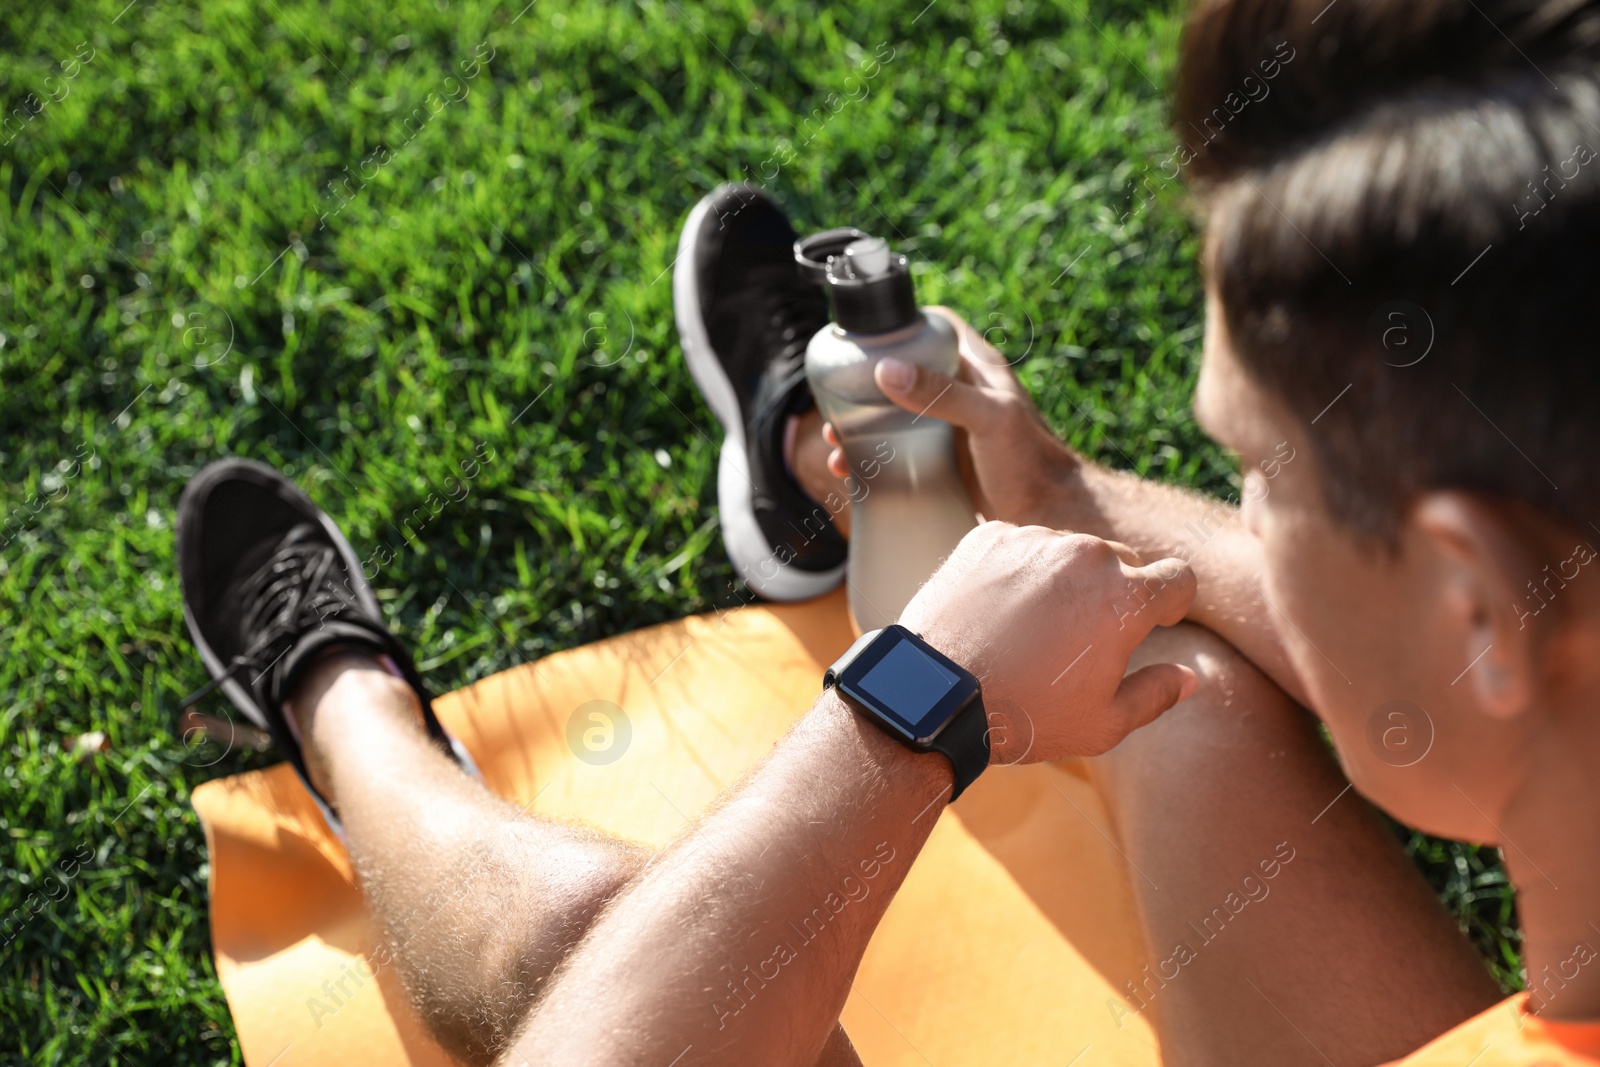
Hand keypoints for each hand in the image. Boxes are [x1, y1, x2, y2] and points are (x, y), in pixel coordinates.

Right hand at [821, 306, 1079, 528]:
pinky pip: (899, 450)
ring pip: (896, 414)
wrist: (1049, 518)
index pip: (937, 325)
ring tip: (836, 442)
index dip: (904, 322)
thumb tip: (888, 370)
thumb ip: (942, 394)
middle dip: (867, 382)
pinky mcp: (943, 461)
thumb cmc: (1031, 463)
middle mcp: (961, 392)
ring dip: (863, 425)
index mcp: (977, 368)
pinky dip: (874, 456)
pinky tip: (854, 471)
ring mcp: (950, 428)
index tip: (868, 334)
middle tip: (836, 400)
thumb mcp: (989, 419)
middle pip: (905, 370)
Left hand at [900, 522, 1197, 763]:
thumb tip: (1190, 677)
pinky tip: (999, 613)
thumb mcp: (1102, 724)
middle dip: (1115, 592)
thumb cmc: (1024, 715)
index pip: (1179, 577)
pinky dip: (1019, 572)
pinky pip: (1021, 546)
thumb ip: (1156, 695)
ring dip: (1065, 580)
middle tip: (1083, 638)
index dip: (1172, 602)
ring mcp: (1034, 539)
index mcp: (1126, 597)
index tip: (1155, 622)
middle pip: (1122, 561)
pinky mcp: (989, 537)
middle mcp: (1085, 554)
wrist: (934, 694)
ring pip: (1069, 552)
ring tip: (1033, 630)